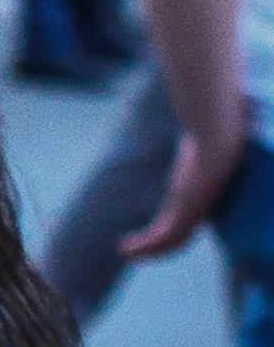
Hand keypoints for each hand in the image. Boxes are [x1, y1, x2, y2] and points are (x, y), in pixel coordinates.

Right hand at [121, 128, 245, 260]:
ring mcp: (197, 209)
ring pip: (173, 242)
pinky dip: (147, 248)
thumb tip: (203, 94)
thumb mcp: (202, 124)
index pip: (188, 214)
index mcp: (205, 187)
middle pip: (181, 233)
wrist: (220, 131)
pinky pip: (166, 239)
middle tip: (136, 248)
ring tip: (126, 252)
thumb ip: (201, 117)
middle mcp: (203, 203)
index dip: (171, 224)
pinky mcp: (188, 212)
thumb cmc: (215, 122)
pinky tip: (126, 249)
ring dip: (149, 251)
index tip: (153, 229)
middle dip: (158, 245)